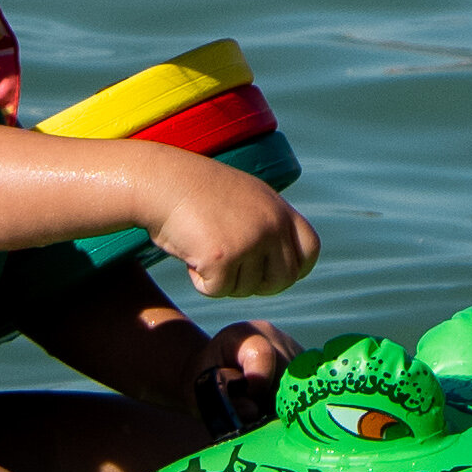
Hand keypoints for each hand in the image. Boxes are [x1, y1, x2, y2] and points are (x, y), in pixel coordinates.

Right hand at [139, 157, 313, 304]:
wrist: (161, 181)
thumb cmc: (196, 192)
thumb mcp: (244, 200)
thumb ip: (267, 225)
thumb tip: (288, 267)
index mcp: (279, 210)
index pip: (310, 250)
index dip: (293, 268)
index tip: (270, 272)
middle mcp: (271, 226)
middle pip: (283, 279)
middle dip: (257, 285)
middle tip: (231, 272)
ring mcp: (250, 242)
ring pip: (246, 289)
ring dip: (223, 280)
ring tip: (203, 247)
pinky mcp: (223, 258)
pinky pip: (217, 290)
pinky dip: (200, 281)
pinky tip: (190, 253)